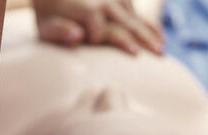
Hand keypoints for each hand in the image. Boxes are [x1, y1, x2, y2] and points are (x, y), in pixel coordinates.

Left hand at [33, 0, 163, 54]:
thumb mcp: (46, 26)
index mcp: (87, 10)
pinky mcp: (122, 1)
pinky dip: (151, 26)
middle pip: (127, 24)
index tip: (103, 49)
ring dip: (151, 34)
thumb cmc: (50, 16)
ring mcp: (116, 1)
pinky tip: (161, 39)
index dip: (101, 39)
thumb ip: (59, 31)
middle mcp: (105, 3)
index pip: (100, 30)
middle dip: (142, 39)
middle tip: (158, 55)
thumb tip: (78, 35)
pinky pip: (139, 14)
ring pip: (137, 19)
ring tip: (162, 51)